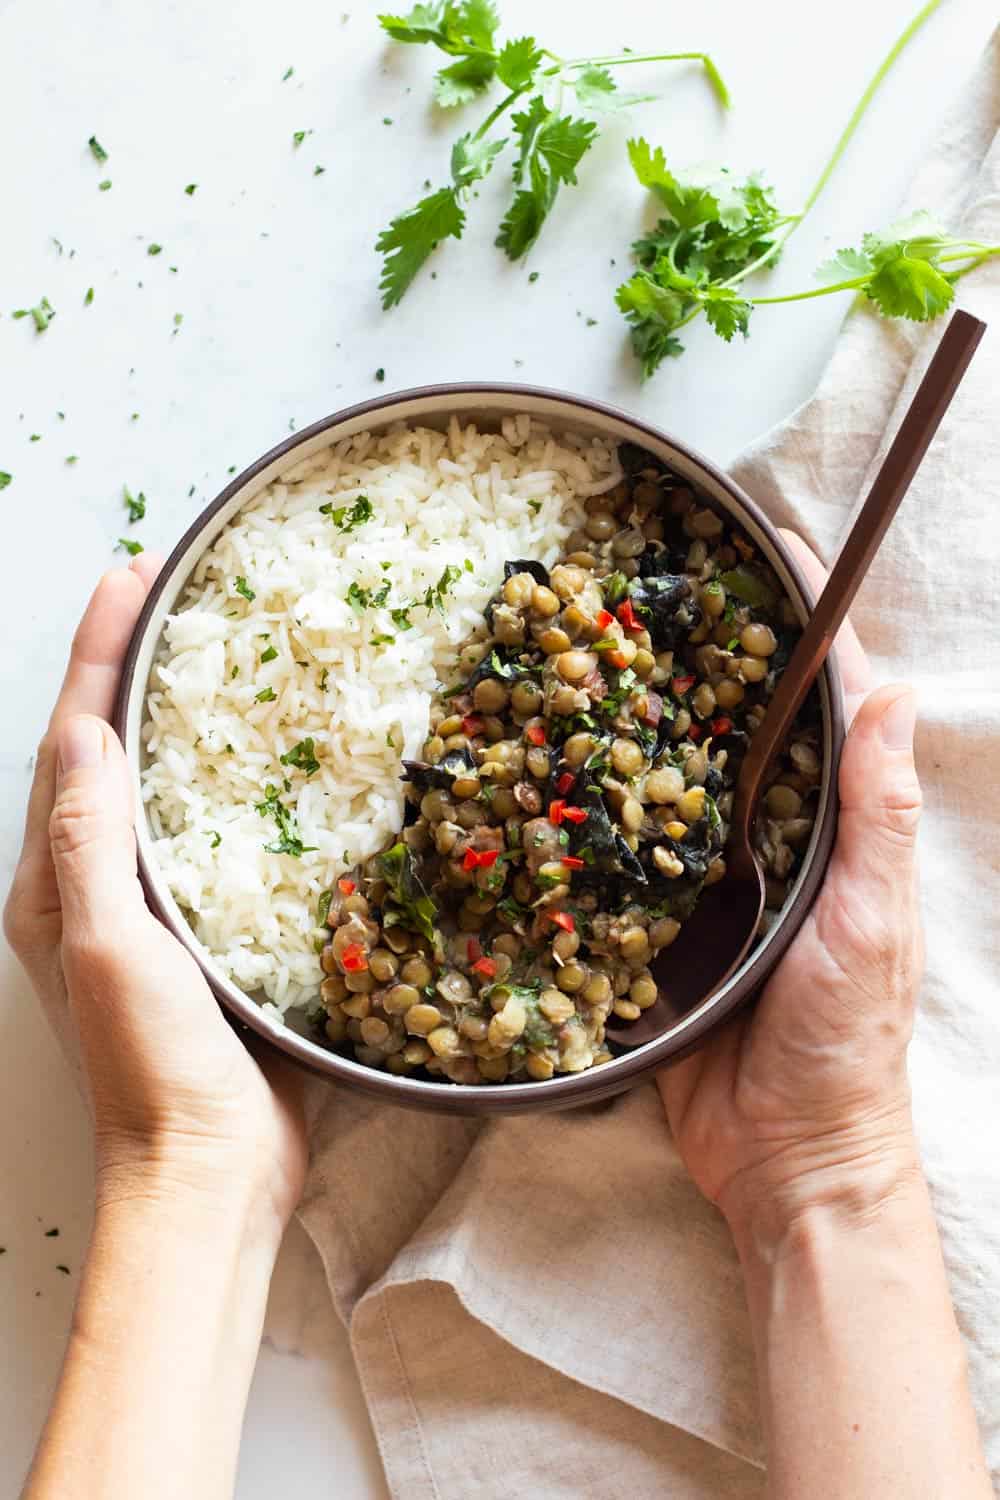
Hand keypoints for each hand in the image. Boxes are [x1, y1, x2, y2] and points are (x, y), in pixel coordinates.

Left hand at [4, 561, 307, 1239]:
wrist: (208, 1171)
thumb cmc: (153, 1070)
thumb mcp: (111, 946)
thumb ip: (90, 839)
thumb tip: (80, 728)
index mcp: (55, 882)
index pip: (72, 741)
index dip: (95, 653)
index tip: (128, 577)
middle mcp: (91, 885)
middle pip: (102, 749)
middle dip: (124, 664)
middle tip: (164, 590)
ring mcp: (147, 908)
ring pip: (153, 785)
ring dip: (170, 711)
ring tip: (208, 650)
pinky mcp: (202, 933)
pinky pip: (204, 834)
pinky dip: (221, 780)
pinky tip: (259, 762)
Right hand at [659, 532, 923, 1236]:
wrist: (785, 1161)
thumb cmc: (845, 1045)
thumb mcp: (872, 923)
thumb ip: (879, 816)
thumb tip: (900, 694)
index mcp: (838, 828)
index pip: (829, 703)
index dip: (809, 624)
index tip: (773, 546)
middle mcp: (776, 838)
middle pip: (744, 725)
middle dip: (712, 652)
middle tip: (657, 581)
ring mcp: (714, 880)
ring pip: (677, 778)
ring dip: (647, 717)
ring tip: (595, 648)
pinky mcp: (659, 924)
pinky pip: (626, 854)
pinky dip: (598, 810)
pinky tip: (554, 767)